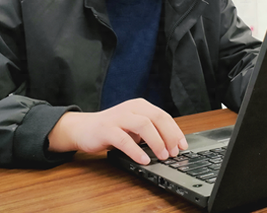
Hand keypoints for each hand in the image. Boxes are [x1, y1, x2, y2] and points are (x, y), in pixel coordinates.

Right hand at [47, 99, 187, 164]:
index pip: (163, 116)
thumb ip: (150, 131)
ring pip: (143, 125)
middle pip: (156, 118)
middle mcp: (130, 108)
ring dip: (156, 142)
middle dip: (169, 136)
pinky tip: (144, 160)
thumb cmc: (112, 129)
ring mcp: (118, 117)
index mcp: (140, 105)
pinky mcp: (106, 130)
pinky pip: (124, 140)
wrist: (84, 128)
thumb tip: (171, 145)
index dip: (175, 131)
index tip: (182, 145)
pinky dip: (136, 151)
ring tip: (162, 156)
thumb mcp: (134, 126)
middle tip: (174, 152)